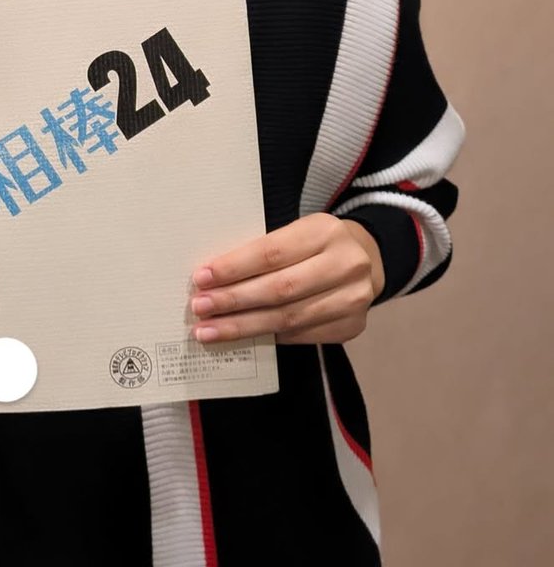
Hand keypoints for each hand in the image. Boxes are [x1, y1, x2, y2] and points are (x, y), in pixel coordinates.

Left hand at [189, 214, 383, 344]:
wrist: (368, 258)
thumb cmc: (316, 243)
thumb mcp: (297, 232)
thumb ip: (265, 251)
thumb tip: (213, 278)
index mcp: (326, 231)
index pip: (272, 252)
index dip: (234, 267)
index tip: (202, 278)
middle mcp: (345, 264)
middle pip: (279, 289)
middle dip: (233, 301)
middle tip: (200, 308)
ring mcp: (353, 299)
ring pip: (287, 318)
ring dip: (243, 326)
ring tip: (210, 331)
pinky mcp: (352, 326)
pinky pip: (300, 336)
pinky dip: (268, 337)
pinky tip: (243, 338)